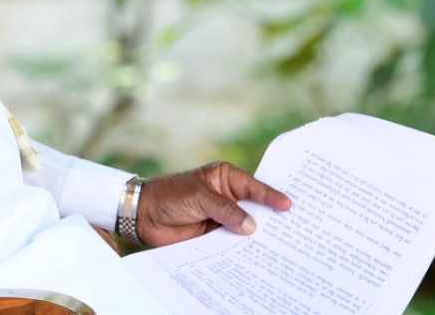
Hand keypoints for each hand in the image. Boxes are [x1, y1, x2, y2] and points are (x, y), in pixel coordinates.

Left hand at [136, 161, 290, 246]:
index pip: (253, 187)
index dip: (271, 196)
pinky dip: (241, 248)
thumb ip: (226, 211)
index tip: (288, 206)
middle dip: (269, 218)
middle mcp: (226, 196)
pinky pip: (231, 241)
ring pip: (244, 226)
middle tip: (291, 228)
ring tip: (278, 247)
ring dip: (255, 236)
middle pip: (253, 208)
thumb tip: (251, 227)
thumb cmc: (170, 196)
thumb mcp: (200, 198)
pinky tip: (254, 256)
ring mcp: (220, 216)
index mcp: (224, 177)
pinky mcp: (213, 234)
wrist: (143, 215)